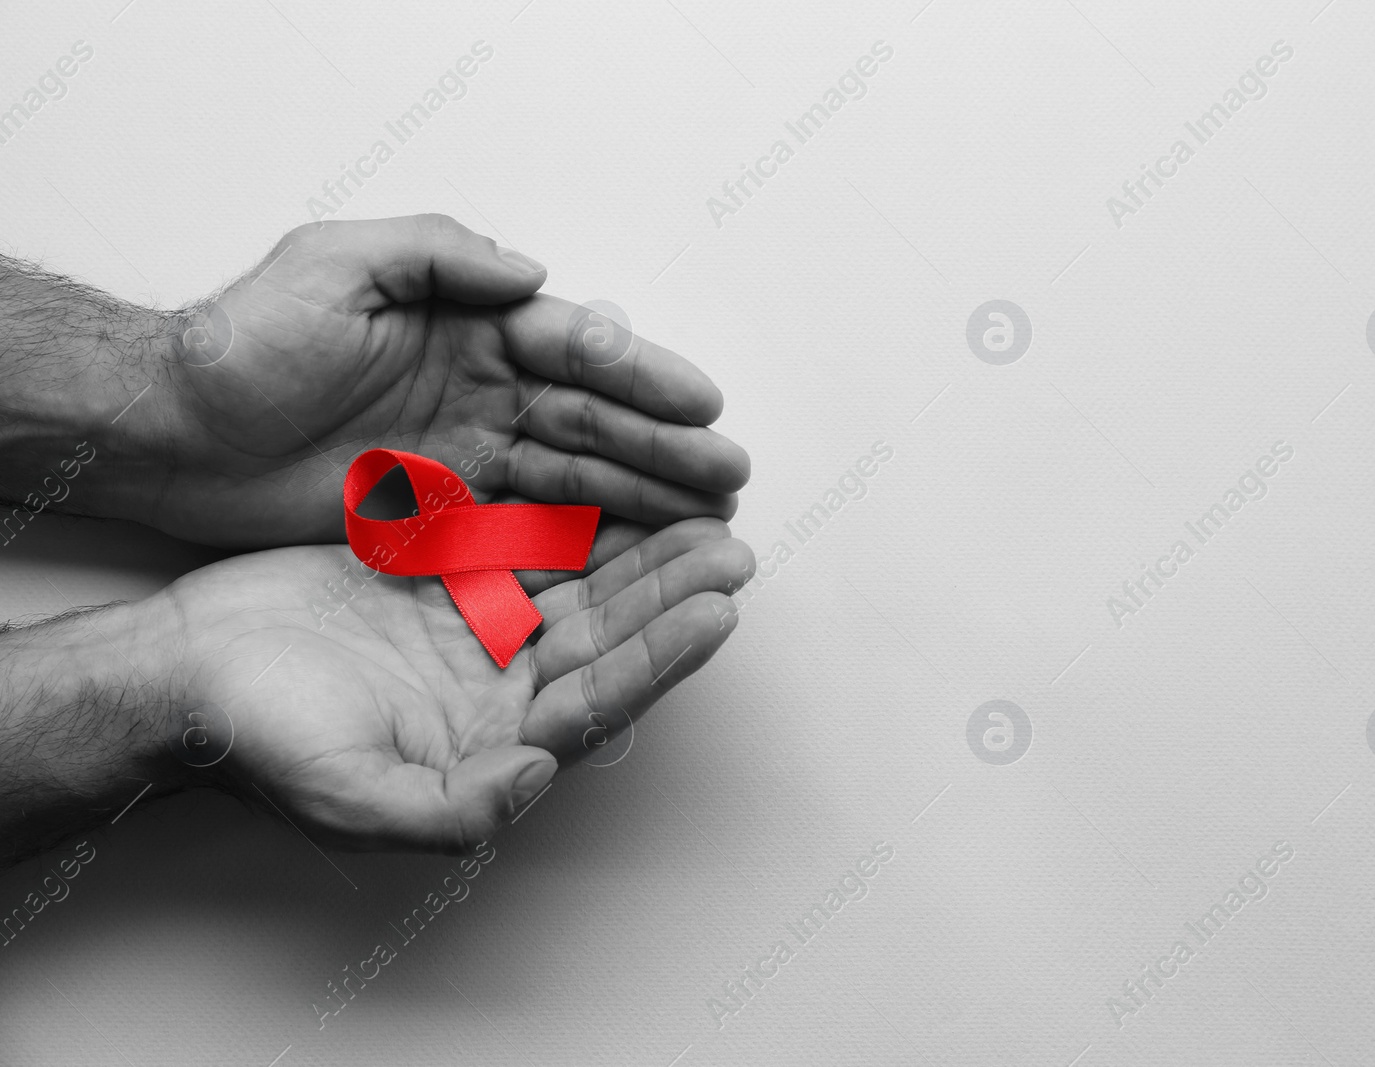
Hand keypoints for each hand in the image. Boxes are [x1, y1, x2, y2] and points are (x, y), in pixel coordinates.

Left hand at [109, 214, 750, 546]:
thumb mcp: (334, 264)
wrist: (174, 432)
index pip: (574, 350)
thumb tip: (533, 273)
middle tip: (730, 475)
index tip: (701, 403)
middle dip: (664, 448)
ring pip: (573, 480)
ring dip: (642, 499)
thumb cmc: (244, 342)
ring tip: (707, 520)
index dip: (641, 376)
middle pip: (591, 422)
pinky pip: (526, 532)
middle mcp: (480, 391)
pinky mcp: (440, 515)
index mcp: (467, 327)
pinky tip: (635, 557)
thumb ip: (439, 257)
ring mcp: (466, 456)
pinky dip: (583, 545)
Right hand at [154, 518, 751, 849]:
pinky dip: (575, 514)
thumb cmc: (260, 741)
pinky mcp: (450, 576)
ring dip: (641, 551)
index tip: (718, 612)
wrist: (188, 671)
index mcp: (495, 745)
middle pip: (609, 637)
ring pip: (581, 586)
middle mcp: (502, 689)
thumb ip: (450, 809)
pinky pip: (529, 540)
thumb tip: (539, 776)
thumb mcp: (350, 795)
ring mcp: (478, 629)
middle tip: (731, 548)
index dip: (661, 658)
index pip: (599, 699)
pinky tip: (619, 482)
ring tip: (701, 511)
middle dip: (672, 594)